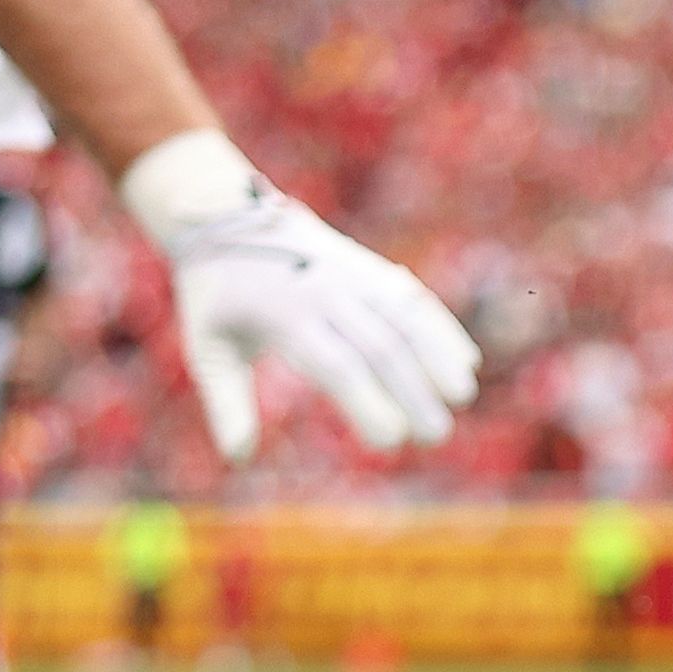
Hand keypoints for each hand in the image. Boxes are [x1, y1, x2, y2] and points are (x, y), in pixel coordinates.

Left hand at [121, 131, 478, 462]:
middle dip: (413, 392)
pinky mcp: (368, 268)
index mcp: (283, 314)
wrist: (222, 214)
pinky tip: (465, 360)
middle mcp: (323, 290)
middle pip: (380, 345)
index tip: (388, 442)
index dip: (367, 403)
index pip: (336, 364)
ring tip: (461, 398)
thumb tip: (238, 457)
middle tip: (435, 436)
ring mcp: (350, 275)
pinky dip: (441, 327)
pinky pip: (412, 297)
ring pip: (405, 316)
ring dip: (438, 356)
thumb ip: (226, 403)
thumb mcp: (207, 347)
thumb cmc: (216, 295)